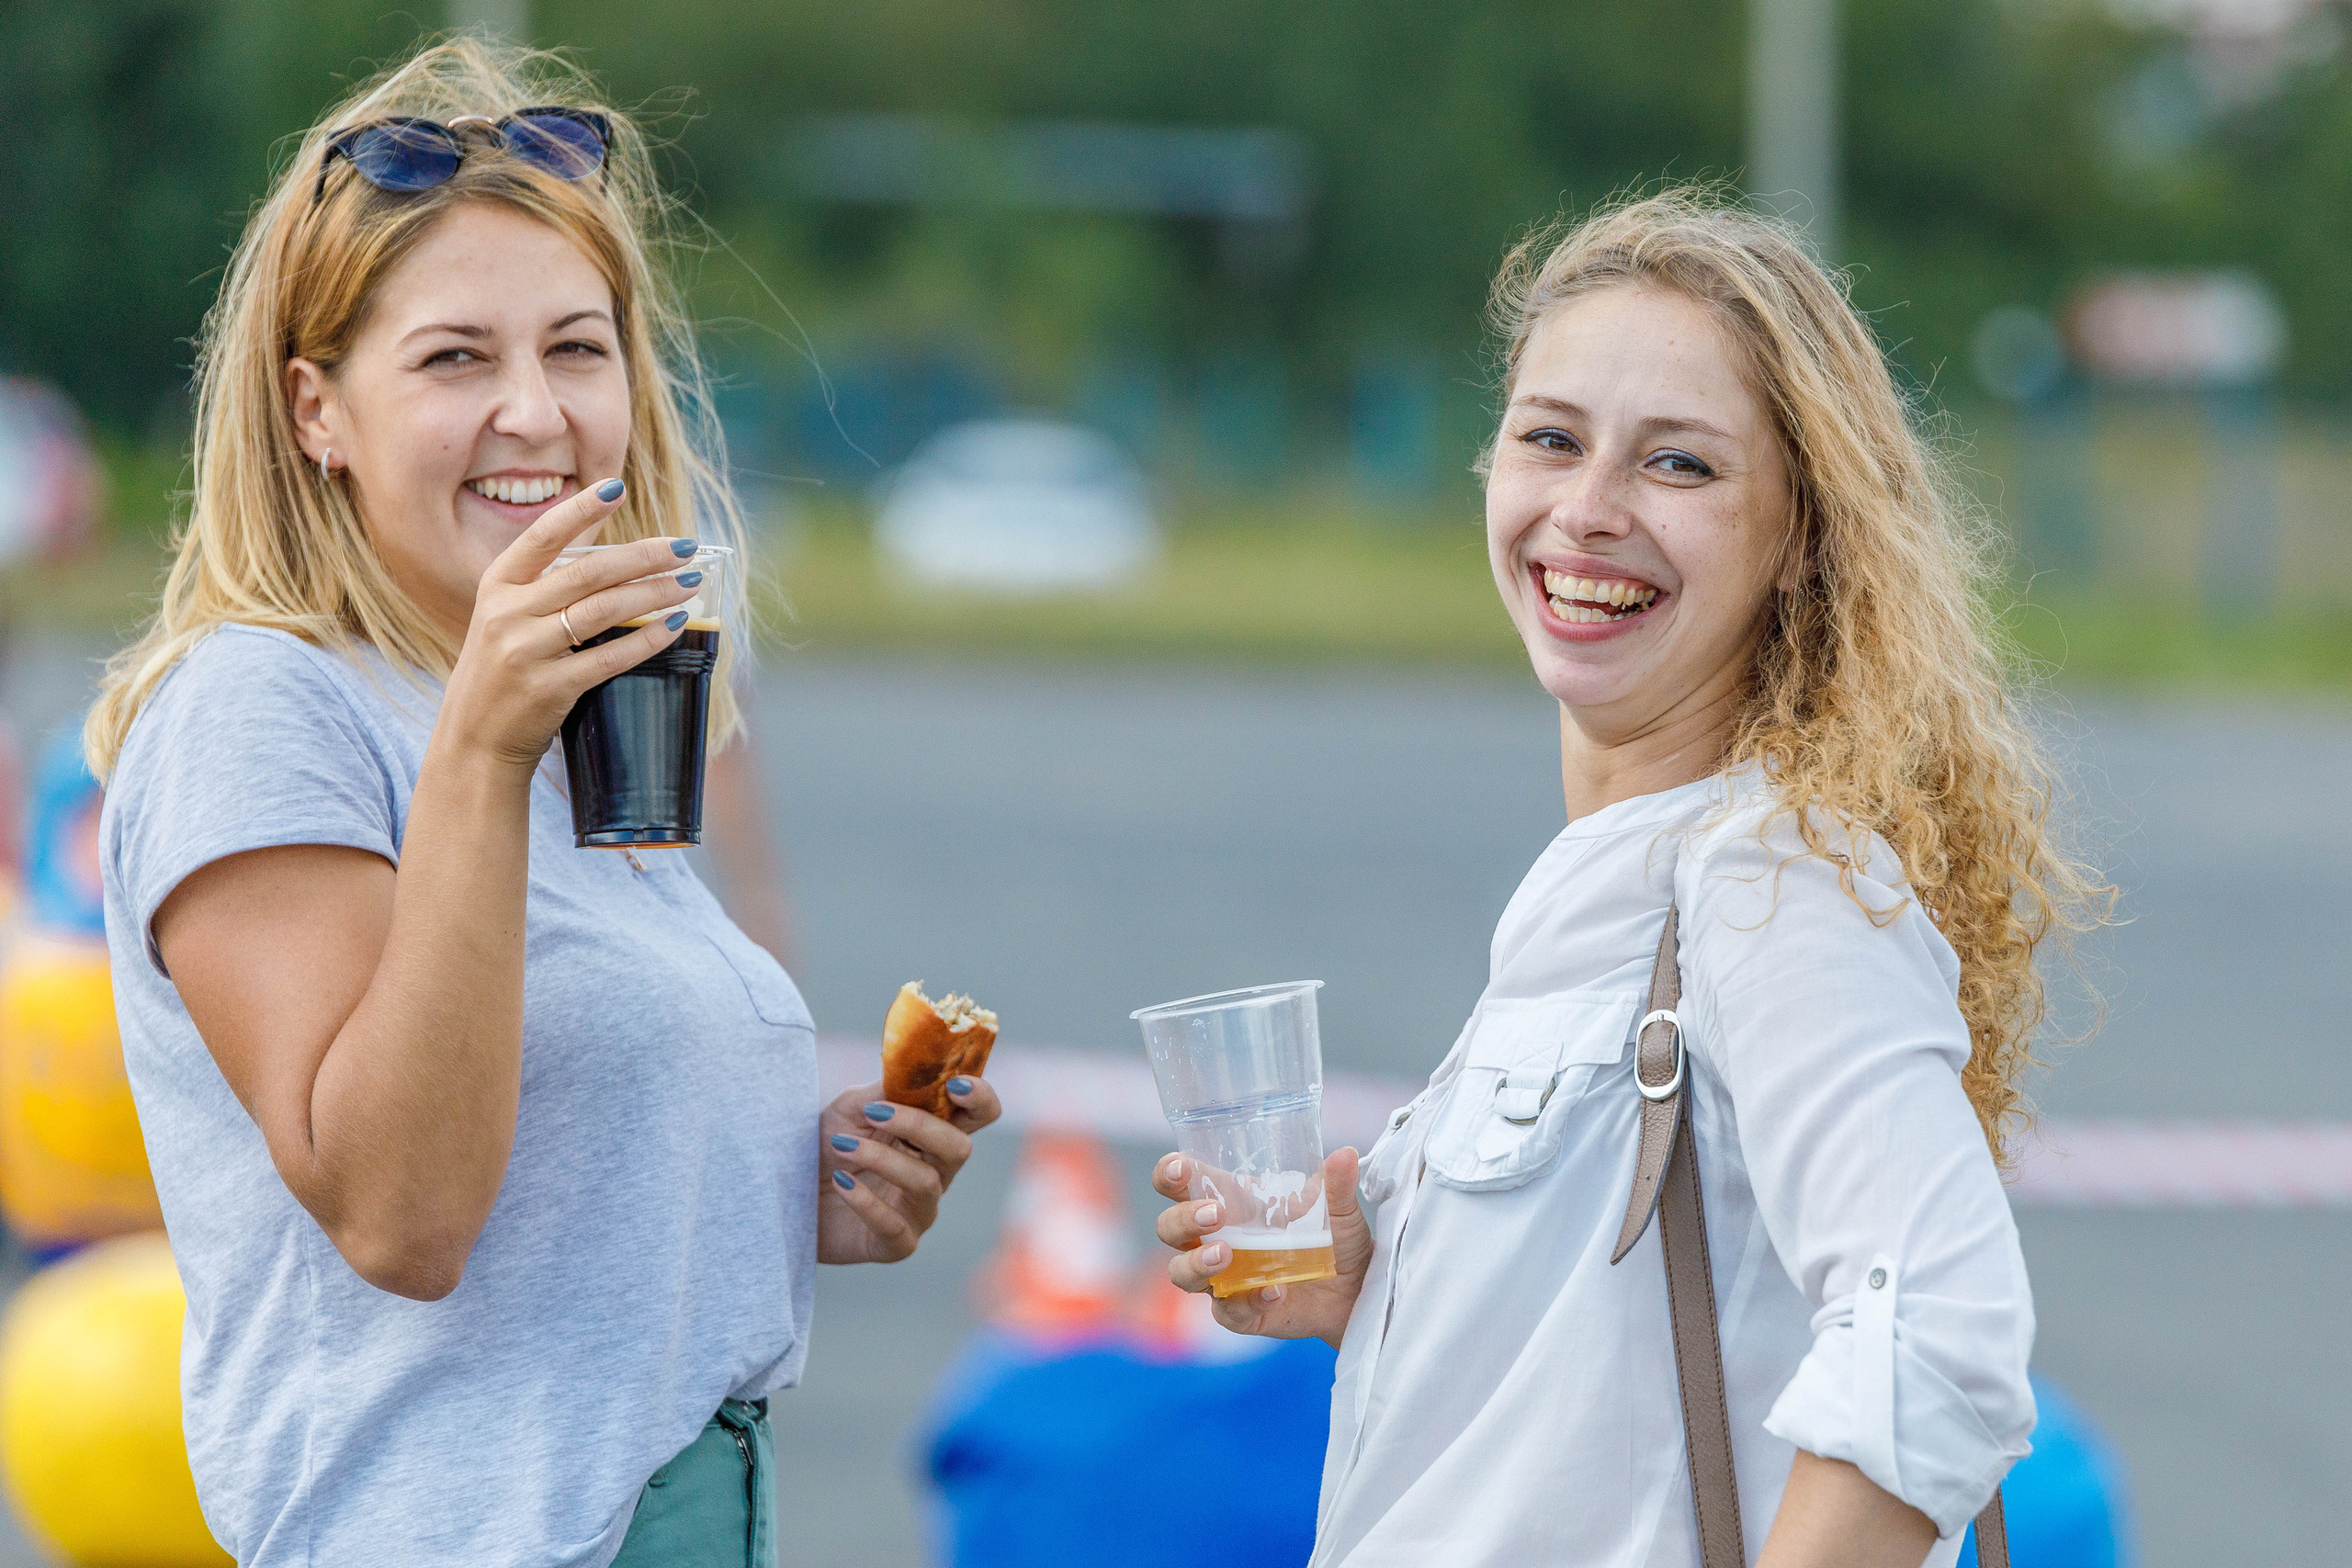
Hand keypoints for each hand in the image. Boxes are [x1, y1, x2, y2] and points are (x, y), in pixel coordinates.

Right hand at [438, 477, 705, 768]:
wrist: (474, 738)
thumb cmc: (502, 669)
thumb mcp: (507, 617)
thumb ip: (547, 587)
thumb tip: (620, 559)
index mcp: (498, 585)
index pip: (543, 535)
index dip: (581, 509)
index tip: (617, 486)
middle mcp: (507, 613)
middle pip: (589, 572)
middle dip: (644, 556)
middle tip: (684, 547)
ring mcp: (526, 651)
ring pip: (605, 610)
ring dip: (655, 593)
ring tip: (689, 583)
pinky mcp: (549, 688)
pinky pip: (610, 657)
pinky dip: (647, 640)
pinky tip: (675, 626)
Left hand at [816, 1075, 1001, 1263]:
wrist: (790, 1194)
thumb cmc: (828, 1145)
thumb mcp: (851, 1107)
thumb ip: (885, 1090)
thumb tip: (913, 1072)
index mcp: (932, 1133)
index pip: (979, 1114)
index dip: (981, 1098)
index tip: (955, 1084)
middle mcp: (936, 1172)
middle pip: (959, 1148)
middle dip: (919, 1126)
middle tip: (875, 1113)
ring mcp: (919, 1210)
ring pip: (925, 1182)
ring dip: (881, 1158)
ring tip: (840, 1145)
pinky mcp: (897, 1244)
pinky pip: (894, 1225)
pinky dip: (866, 1201)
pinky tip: (841, 1183)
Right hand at [1155, 1146, 1371, 1348]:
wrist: (1357, 1290)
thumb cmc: (1337, 1239)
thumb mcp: (1339, 1209)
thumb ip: (1337, 1184)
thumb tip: (1344, 1155)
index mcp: (1232, 1203)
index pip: (1180, 1183)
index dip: (1168, 1174)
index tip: (1179, 1169)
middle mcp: (1218, 1239)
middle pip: (1169, 1228)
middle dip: (1182, 1219)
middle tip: (1215, 1215)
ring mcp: (1225, 1279)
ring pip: (1181, 1274)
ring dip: (1196, 1263)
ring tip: (1226, 1254)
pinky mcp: (1242, 1314)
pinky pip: (1229, 1312)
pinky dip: (1248, 1301)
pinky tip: (1275, 1291)